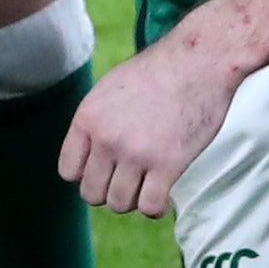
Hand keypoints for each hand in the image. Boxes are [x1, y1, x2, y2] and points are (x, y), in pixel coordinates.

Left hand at [63, 30, 240, 214]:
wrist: (200, 59)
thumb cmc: (160, 70)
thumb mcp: (111, 87)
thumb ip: (96, 121)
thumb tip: (91, 152)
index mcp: (88, 118)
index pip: (69, 172)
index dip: (87, 175)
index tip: (106, 168)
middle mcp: (107, 139)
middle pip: (91, 194)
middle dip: (109, 191)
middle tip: (129, 180)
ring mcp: (137, 154)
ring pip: (119, 204)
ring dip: (133, 200)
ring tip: (147, 185)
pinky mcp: (169, 164)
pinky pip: (150, 207)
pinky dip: (156, 208)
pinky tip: (164, 193)